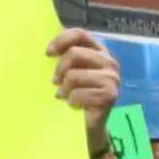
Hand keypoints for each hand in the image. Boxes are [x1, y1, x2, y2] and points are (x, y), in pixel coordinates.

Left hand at [47, 29, 120, 146]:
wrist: (88, 124)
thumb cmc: (75, 94)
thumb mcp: (68, 71)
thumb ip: (64, 56)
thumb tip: (47, 46)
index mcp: (99, 51)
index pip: (80, 34)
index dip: (62, 40)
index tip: (48, 53)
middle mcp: (109, 62)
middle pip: (74, 53)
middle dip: (60, 70)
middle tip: (56, 82)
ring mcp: (112, 78)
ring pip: (74, 75)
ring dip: (64, 89)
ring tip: (65, 96)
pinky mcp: (110, 95)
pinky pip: (79, 94)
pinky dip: (71, 101)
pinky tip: (74, 106)